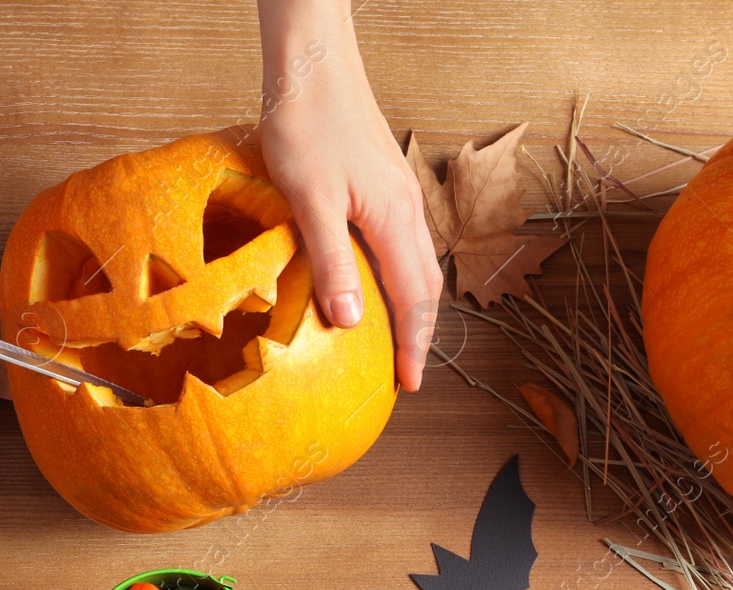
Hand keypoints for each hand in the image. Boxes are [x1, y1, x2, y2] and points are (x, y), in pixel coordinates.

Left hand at [256, 13, 441, 390]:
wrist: (312, 62)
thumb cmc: (306, 123)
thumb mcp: (309, 199)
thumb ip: (330, 262)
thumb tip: (352, 322)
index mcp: (394, 218)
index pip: (416, 298)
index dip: (413, 346)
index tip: (407, 385)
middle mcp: (406, 208)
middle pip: (426, 285)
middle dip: (418, 333)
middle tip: (404, 373)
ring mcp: (397, 193)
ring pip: (415, 262)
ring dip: (409, 305)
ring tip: (392, 339)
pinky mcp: (381, 182)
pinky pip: (398, 242)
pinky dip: (394, 275)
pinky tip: (370, 283)